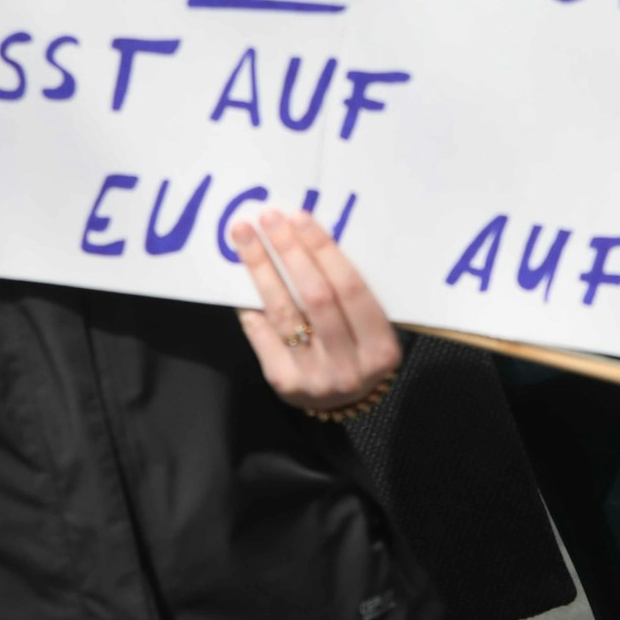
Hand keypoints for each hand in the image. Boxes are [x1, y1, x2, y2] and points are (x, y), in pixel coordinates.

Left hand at [231, 208, 400, 410]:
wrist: (343, 401)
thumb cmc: (359, 349)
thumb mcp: (371, 327)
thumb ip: (349, 294)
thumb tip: (305, 237)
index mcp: (380, 348)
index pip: (351, 289)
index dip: (323, 251)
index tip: (300, 218)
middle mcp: (349, 366)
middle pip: (315, 298)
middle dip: (289, 252)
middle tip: (269, 219)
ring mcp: (314, 377)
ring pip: (283, 312)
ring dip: (262, 268)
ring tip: (245, 235)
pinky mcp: (283, 382)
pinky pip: (261, 332)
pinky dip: (250, 300)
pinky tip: (239, 274)